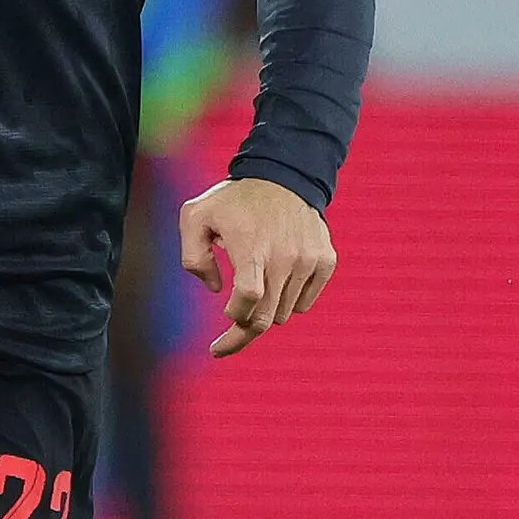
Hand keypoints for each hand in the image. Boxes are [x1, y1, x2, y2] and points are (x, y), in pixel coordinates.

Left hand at [178, 176, 334, 359]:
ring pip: (284, 313)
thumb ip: (193, 257)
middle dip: (242, 335)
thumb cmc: (234, 199)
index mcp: (252, 248)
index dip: (233, 319)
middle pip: (266, 317)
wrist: (284, 174)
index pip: (248, 300)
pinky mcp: (325, 261)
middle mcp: (284, 257)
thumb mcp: (195, 216)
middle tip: (225, 344)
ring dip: (264, 312)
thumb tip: (217, 289)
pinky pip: (305, 303)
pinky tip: (274, 286)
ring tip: (252, 291)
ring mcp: (308, 260)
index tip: (217, 334)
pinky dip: (288, 303)